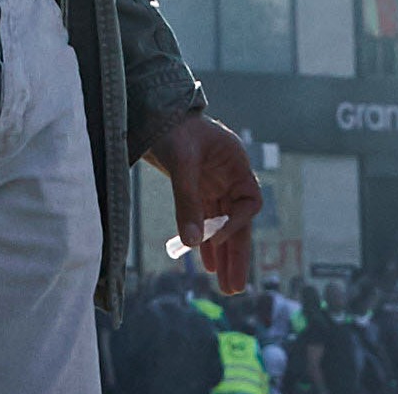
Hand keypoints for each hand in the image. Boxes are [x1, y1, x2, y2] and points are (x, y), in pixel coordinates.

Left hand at [145, 107, 262, 295]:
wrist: (150, 110)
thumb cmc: (171, 127)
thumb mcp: (181, 162)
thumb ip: (187, 201)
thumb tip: (193, 242)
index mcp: (236, 162)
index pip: (248, 203)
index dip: (235, 225)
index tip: (215, 241)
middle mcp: (229, 175)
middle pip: (239, 222)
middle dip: (236, 255)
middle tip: (234, 288)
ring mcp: (214, 183)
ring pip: (222, 225)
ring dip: (223, 254)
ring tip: (225, 286)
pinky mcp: (197, 188)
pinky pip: (206, 220)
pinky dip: (205, 241)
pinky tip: (206, 264)